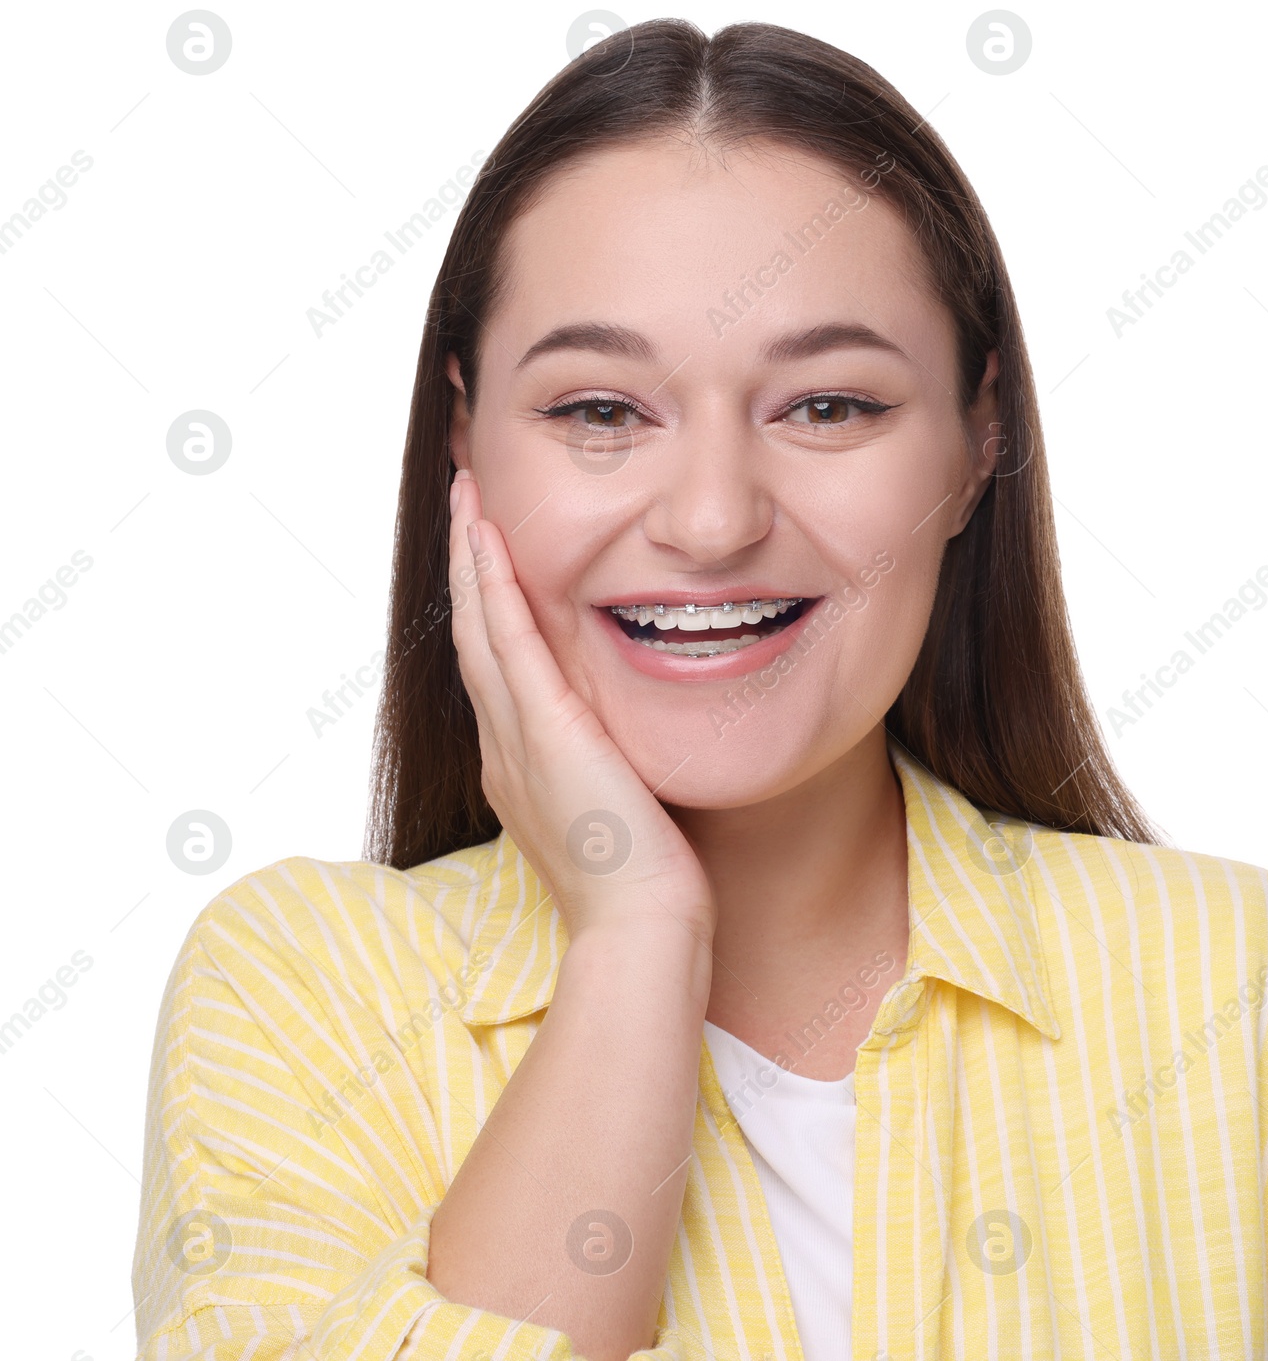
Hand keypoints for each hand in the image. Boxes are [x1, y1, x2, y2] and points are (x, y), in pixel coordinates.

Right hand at [448, 468, 715, 944]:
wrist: (641, 930)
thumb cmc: (644, 889)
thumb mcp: (621, 814)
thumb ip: (615, 771)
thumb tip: (634, 747)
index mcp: (522, 767)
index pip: (498, 669)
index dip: (487, 608)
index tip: (489, 558)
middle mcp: (504, 747)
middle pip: (473, 637)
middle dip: (468, 568)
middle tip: (463, 504)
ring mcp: (517, 738)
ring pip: (478, 627)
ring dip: (471, 558)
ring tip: (466, 497)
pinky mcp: (544, 731)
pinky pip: (507, 641)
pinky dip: (493, 585)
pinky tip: (487, 537)